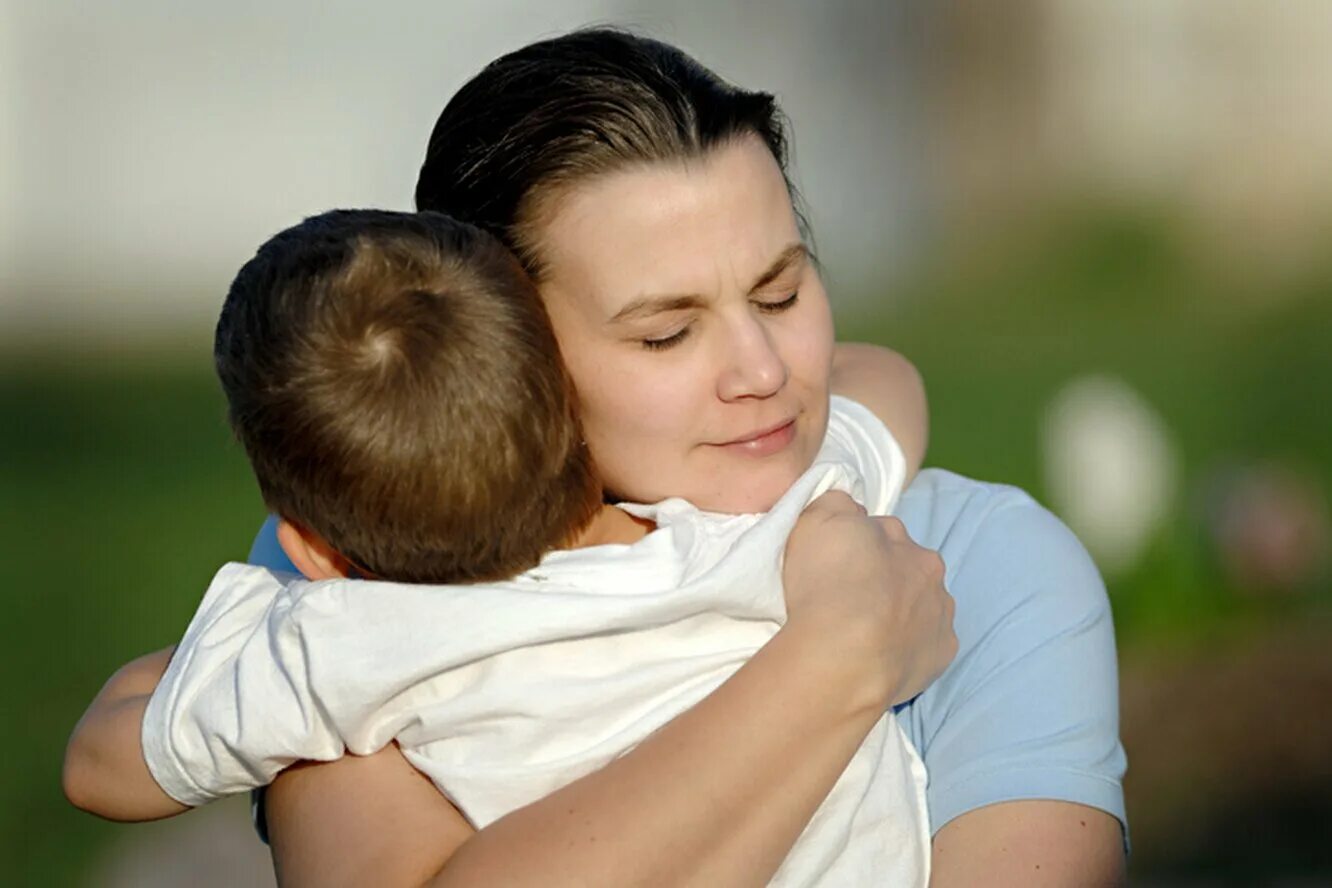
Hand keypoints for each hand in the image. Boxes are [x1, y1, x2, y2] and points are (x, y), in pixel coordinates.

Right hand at [782, 491, 956, 707]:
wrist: (844, 658)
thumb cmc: (826, 585)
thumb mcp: (815, 521)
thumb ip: (835, 504)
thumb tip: (848, 508)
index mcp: (900, 538)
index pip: (880, 533)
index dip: (857, 548)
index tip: (836, 566)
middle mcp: (928, 570)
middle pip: (908, 568)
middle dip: (886, 578)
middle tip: (850, 599)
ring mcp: (940, 613)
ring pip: (922, 606)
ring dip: (901, 613)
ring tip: (864, 633)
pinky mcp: (942, 653)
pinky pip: (927, 645)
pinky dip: (909, 647)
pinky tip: (882, 656)